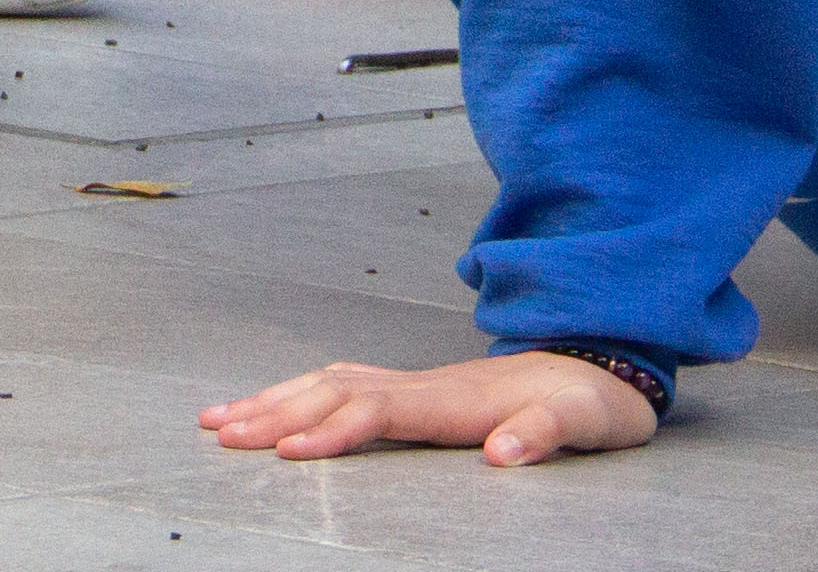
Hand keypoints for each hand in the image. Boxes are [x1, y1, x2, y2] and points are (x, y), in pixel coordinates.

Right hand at [201, 351, 661, 467]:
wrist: (598, 364)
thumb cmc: (588, 402)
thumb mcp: (583, 422)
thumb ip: (542, 433)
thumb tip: (502, 452)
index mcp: (453, 400)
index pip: (375, 411)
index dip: (329, 431)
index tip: (284, 452)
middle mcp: (422, 385)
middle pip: (332, 392)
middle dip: (272, 412)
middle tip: (219, 434)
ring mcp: (414, 382)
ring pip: (325, 383)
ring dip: (271, 399)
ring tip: (219, 418)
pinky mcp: (413, 388)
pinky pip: (338, 384)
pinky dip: (296, 392)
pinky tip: (274, 402)